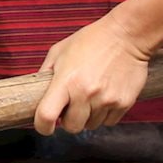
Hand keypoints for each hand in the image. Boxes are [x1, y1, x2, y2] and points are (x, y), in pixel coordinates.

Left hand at [34, 14, 153, 134]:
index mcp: (66, 81)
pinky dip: (104, 114)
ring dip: (88, 116)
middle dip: (68, 120)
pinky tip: (104, 97)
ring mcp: (106, 100)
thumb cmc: (92, 40)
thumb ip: (45, 72)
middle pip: (71, 127)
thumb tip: (36, 93)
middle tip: (71, 106)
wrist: (127, 35)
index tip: (44, 126)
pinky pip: (109, 122)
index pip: (46, 115)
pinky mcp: (124, 103)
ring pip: (91, 125)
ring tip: (90, 96)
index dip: (42, 126)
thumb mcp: (59, 51)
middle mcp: (86, 93)